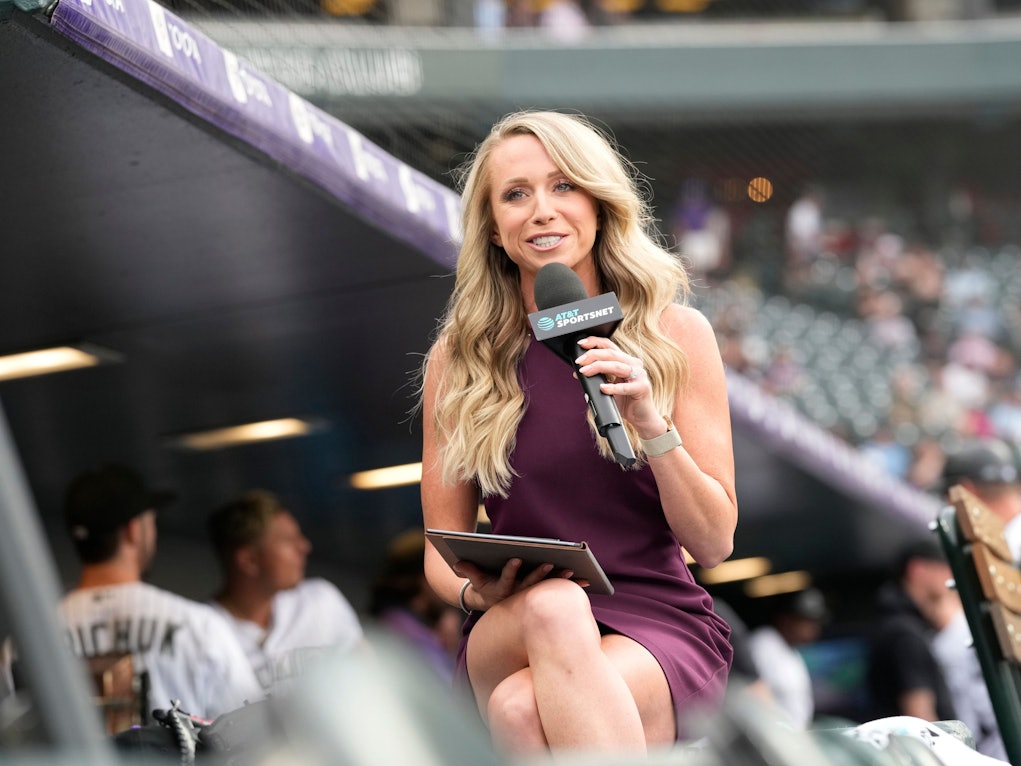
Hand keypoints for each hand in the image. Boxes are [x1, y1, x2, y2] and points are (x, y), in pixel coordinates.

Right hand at [453, 558, 572, 610]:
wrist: (496, 608)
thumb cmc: (486, 587)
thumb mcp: (475, 581)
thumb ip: (468, 570)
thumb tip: (455, 563)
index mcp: (503, 589)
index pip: (506, 579)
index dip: (510, 570)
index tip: (516, 558)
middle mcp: (519, 595)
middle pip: (531, 584)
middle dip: (542, 574)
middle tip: (553, 562)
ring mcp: (532, 597)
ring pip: (547, 589)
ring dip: (560, 582)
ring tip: (574, 573)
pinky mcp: (544, 598)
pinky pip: (559, 592)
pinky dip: (572, 587)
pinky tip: (586, 581)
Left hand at [574, 336, 662, 435]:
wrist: (641, 417)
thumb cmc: (625, 400)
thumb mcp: (608, 386)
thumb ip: (597, 378)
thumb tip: (579, 372)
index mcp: (626, 360)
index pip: (609, 346)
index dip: (595, 342)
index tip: (581, 344)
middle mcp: (634, 364)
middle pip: (611, 354)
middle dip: (592, 355)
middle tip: (580, 362)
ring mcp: (639, 375)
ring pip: (616, 366)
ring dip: (598, 367)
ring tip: (585, 372)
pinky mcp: (642, 388)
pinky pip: (625, 387)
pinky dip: (612, 387)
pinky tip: (602, 388)